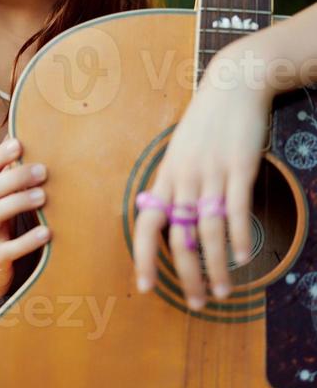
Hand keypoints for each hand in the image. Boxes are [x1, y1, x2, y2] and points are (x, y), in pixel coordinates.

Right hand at [0, 136, 50, 314]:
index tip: (19, 143)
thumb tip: (29, 143)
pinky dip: (25, 242)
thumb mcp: (2, 204)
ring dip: (16, 203)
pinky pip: (6, 250)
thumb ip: (12, 179)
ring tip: (43, 197)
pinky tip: (46, 233)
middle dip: (14, 177)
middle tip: (43, 171)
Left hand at [133, 53, 271, 309]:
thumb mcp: (181, 150)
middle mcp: (183, 179)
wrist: (233, 84)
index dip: (143, 258)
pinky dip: (239, 238)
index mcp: (166, 177)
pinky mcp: (239, 167)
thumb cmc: (207, 120)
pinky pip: (236, 210)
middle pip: (178, 238)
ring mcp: (211, 173)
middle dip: (186, 276)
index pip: (145, 225)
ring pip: (208, 231)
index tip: (146, 287)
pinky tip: (243, 258)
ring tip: (223, 291)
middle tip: (197, 303)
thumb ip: (175, 182)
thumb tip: (169, 213)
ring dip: (216, 267)